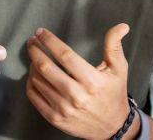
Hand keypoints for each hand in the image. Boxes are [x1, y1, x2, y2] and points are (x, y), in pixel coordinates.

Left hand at [26, 24, 135, 138]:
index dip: (49, 41)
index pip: (65, 55)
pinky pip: (33, 96)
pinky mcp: (55, 118)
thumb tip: (121, 26)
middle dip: (35, 50)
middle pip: (46, 67)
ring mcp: (64, 108)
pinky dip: (30, 82)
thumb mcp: (118, 70)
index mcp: (92, 81)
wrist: (113, 126)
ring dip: (32, 65)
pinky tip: (34, 75)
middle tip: (32, 42)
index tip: (40, 32)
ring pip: (37, 80)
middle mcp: (77, 95)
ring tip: (35, 57)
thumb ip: (114, 46)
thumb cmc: (114, 94)